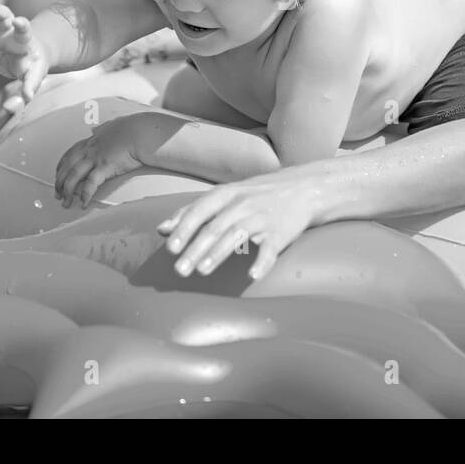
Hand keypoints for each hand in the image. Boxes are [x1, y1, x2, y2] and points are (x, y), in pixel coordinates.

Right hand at [0, 5, 49, 102]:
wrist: (26, 58)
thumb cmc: (32, 65)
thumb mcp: (34, 77)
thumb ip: (30, 87)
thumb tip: (23, 100)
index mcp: (24, 38)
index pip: (24, 28)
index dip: (22, 25)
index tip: (18, 22)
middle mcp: (8, 31)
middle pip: (3, 14)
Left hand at [54, 114, 150, 208]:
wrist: (141, 132)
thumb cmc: (132, 128)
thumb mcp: (113, 125)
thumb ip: (103, 129)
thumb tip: (97, 128)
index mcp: (92, 140)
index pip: (70, 153)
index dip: (61, 165)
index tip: (57, 173)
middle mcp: (90, 149)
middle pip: (67, 167)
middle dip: (59, 182)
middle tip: (56, 193)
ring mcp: (96, 158)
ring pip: (74, 176)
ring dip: (67, 191)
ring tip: (65, 203)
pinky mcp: (105, 167)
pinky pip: (91, 184)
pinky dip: (85, 195)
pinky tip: (83, 204)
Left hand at [156, 177, 318, 279]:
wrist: (303, 188)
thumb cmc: (257, 195)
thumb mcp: (225, 195)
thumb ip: (193, 211)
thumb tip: (161, 229)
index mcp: (227, 194)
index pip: (200, 211)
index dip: (184, 229)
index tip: (170, 248)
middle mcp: (243, 204)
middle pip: (215, 227)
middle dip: (196, 249)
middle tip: (180, 270)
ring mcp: (263, 217)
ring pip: (238, 236)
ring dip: (219, 253)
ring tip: (203, 271)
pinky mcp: (281, 232)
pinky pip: (271, 248)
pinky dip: (262, 262)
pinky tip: (252, 275)